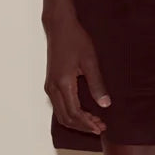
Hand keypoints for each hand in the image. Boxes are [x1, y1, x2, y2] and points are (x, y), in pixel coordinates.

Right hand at [44, 15, 110, 134]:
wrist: (60, 27)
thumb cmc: (75, 40)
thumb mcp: (90, 61)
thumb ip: (97, 84)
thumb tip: (105, 104)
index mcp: (63, 83)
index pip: (74, 113)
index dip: (87, 123)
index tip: (100, 127)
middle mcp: (53, 88)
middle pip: (66, 118)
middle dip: (83, 126)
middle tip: (100, 127)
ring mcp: (50, 86)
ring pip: (61, 114)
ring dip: (77, 121)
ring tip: (95, 122)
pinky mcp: (51, 83)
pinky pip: (59, 106)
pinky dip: (71, 114)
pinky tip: (85, 112)